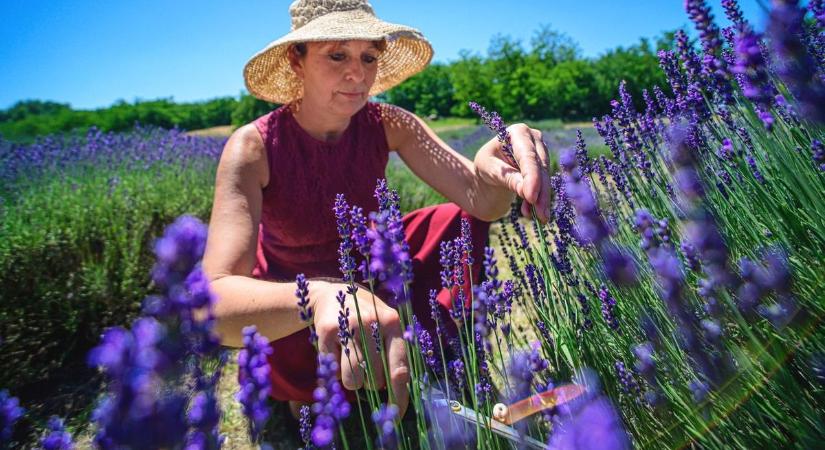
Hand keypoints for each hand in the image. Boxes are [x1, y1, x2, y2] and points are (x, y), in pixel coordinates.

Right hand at [312, 282, 409, 416]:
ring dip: (353, 382)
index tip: (398, 414)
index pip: (400, 367)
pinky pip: (333, 371)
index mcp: (392, 322)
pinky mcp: (326, 331)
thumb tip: (399, 389)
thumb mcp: (385, 327)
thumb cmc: (365, 318)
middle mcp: (371, 322)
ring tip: (352, 362)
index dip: (399, 395)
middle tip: (366, 367)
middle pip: (375, 379)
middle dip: (371, 383)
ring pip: (353, 380)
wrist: (330, 294)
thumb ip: (394, 354)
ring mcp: (347, 325)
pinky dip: (335, 371)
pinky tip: (336, 353)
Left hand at [475, 123, 552, 222]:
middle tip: (540, 215)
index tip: (531, 197)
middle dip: (540, 193)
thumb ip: (507, 178)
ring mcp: (542, 151)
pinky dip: (539, 200)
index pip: (528, 157)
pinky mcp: (544, 166)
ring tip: (538, 218)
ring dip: (542, 200)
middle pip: (540, 168)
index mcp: (517, 132)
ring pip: (546, 178)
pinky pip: (545, 185)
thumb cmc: (486, 165)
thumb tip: (527, 193)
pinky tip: (532, 214)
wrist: (490, 170)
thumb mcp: (489, 170)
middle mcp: (534, 138)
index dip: (532, 178)